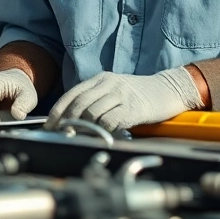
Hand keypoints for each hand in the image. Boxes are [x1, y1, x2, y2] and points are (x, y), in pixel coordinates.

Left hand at [47, 68, 201, 131]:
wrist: (169, 89)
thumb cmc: (141, 94)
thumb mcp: (115, 91)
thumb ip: (96, 101)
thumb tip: (73, 121)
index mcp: (100, 79)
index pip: (71, 94)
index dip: (58, 112)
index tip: (50, 126)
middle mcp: (108, 83)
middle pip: (78, 104)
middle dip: (66, 122)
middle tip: (62, 136)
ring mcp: (120, 94)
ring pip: (92, 113)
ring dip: (83, 128)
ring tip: (79, 139)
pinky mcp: (132, 107)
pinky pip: (110, 121)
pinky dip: (102, 131)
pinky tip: (101, 137)